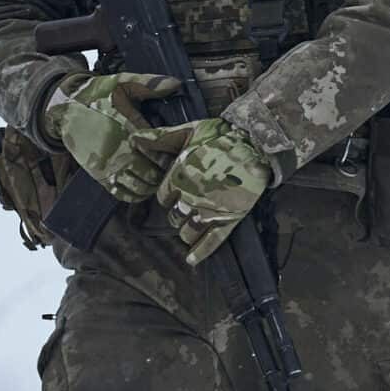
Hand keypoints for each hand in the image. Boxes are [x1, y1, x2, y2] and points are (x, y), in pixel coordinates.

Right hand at [45, 72, 181, 202]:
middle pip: (153, 173)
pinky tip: (143, 182)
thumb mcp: (122, 83)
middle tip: (172, 163)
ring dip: (153, 183)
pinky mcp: (98, 174)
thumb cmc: (97, 95)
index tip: (176, 148)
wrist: (64, 108)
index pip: (159, 151)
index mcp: (128, 129)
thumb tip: (176, 84)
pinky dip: (136, 193)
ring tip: (159, 172)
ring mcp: (107, 165)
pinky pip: (121, 193)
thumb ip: (149, 84)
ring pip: (140, 187)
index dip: (171, 153)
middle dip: (165, 170)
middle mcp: (119, 151)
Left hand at [147, 118, 272, 264]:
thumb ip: (160, 138)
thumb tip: (134, 137)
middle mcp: (191, 197)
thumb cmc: (221, 136)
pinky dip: (201, 252)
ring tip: (190, 228)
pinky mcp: (230, 218)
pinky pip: (212, 240)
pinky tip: (191, 259)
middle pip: (174, 216)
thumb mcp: (188, 131)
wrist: (256, 145)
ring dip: (187, 232)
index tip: (176, 194)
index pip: (163, 198)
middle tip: (186, 209)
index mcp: (178, 178)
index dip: (169, 196)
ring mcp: (210, 210)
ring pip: (189, 231)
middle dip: (177, 215)